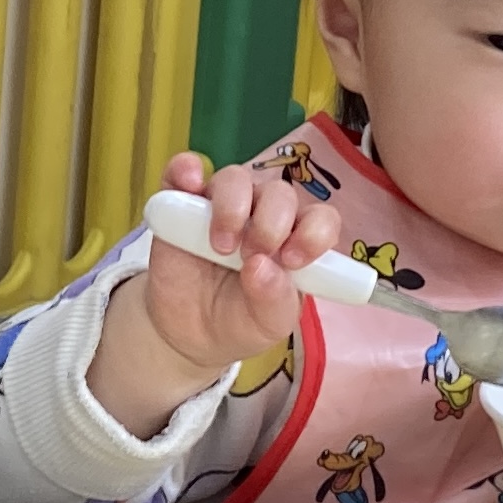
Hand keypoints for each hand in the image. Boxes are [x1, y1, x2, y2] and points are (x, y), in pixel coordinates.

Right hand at [88, 154, 343, 437]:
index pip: (321, 218)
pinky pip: (184, 171)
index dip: (313, 233)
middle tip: (253, 255)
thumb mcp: (267, 323)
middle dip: (270, 223)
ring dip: (232, 207)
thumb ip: (273, 298)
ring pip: (236, 179)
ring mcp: (223, 206)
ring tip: (222, 247)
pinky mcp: (181, 204)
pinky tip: (188, 183)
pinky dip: (186, 169)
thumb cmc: (241, 321)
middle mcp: (264, 214)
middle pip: (279, 193)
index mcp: (297, 240)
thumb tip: (261, 267)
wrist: (188, 333)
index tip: (291, 260)